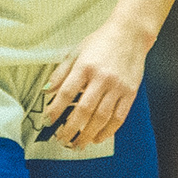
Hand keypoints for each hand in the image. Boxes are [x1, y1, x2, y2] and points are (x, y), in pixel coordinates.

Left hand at [39, 24, 149, 152]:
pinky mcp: (130, 93)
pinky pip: (119, 117)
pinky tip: (98, 138)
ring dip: (88, 134)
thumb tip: (46, 90)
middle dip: (70, 128)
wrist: (130, 34)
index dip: (55, 109)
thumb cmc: (101, 41)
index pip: (66, 93)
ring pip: (101, 117)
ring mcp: (118, 87)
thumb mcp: (77, 51)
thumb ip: (61, 72)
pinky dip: (108, 131)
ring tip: (78, 144)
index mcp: (85, 66)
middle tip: (62, 139)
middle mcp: (102, 78)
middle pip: (83, 110)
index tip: (48, 121)